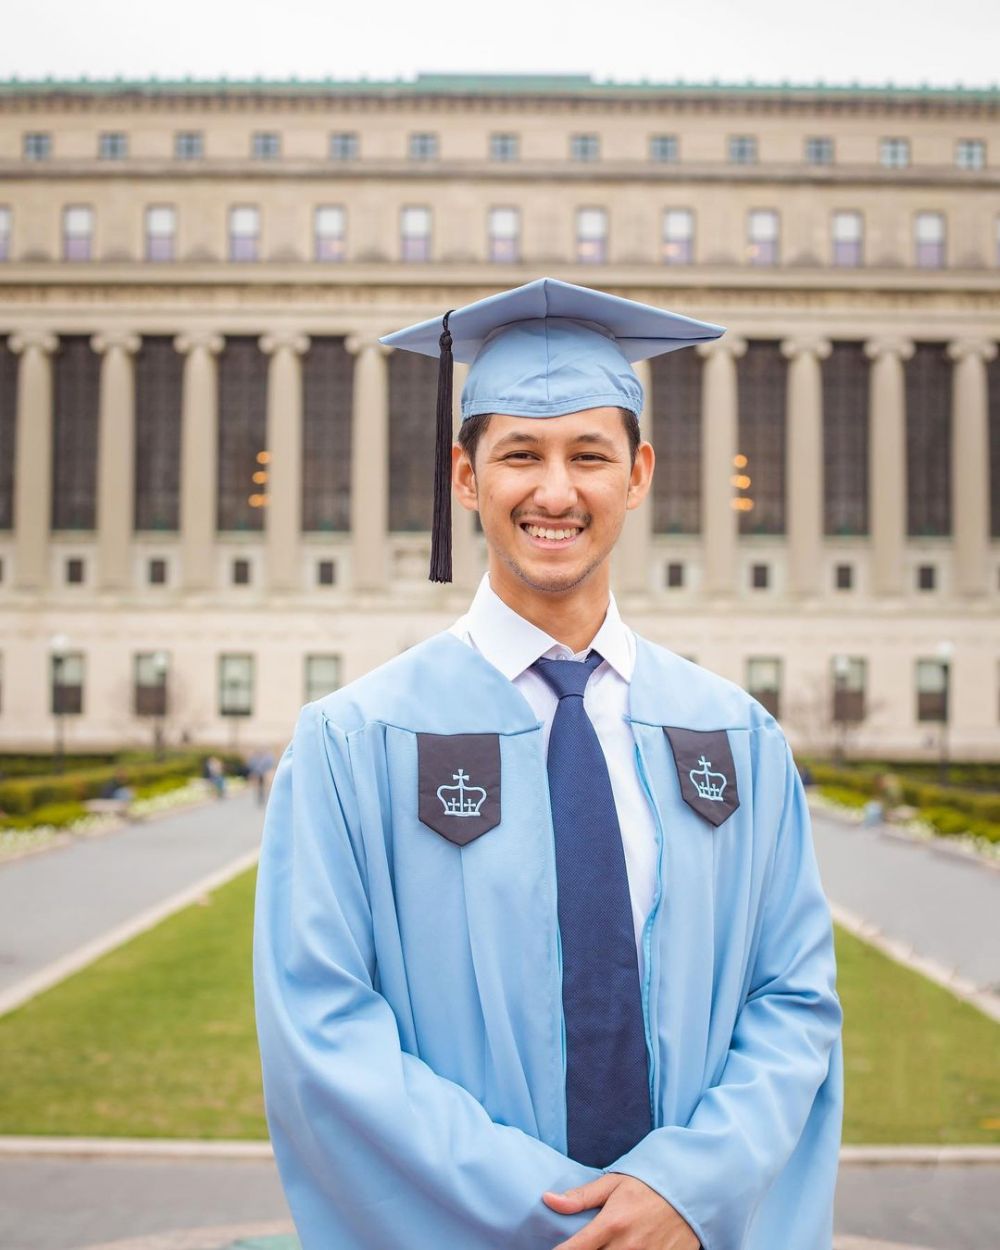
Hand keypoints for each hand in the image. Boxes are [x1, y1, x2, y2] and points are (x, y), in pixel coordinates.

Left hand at [543, 1172, 698, 1249]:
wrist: (691, 1192)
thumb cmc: (648, 1185)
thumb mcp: (613, 1184)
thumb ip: (580, 1197)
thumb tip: (548, 1199)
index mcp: (611, 1224)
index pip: (574, 1248)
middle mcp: (627, 1247)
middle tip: (586, 1243)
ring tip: (606, 1244)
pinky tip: (622, 1249)